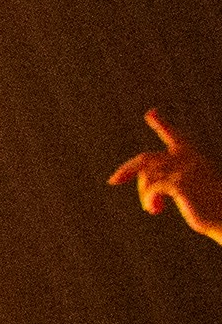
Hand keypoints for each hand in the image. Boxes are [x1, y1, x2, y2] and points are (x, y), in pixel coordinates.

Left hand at [115, 110, 219, 245]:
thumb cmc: (210, 208)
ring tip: (152, 208)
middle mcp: (188, 159)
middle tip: (113, 181)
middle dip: (127, 169)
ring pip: (147, 176)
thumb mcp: (191, 189)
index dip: (162, 124)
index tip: (151, 113)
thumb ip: (171, 178)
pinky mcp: (180, 182)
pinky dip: (149, 199)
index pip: (175, 136)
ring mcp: (184, 169)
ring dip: (145, 194)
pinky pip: (152, 187)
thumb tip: (145, 180)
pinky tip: (155, 210)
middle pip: (146, 159)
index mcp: (194, 158)